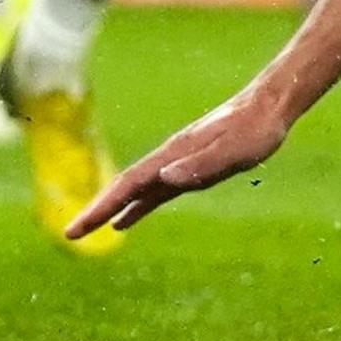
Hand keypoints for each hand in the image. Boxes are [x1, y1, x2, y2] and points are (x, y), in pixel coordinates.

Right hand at [65, 91, 295, 239]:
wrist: (269, 107)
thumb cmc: (255, 130)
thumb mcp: (232, 152)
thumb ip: (199, 165)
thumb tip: (163, 179)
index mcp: (173, 155)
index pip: (128, 184)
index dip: (102, 206)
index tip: (78, 228)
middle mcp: (169, 159)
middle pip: (125, 188)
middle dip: (97, 210)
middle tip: (71, 233)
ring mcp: (177, 163)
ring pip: (137, 191)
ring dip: (112, 209)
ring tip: (90, 229)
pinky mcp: (189, 169)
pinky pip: (154, 192)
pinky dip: (137, 207)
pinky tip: (127, 221)